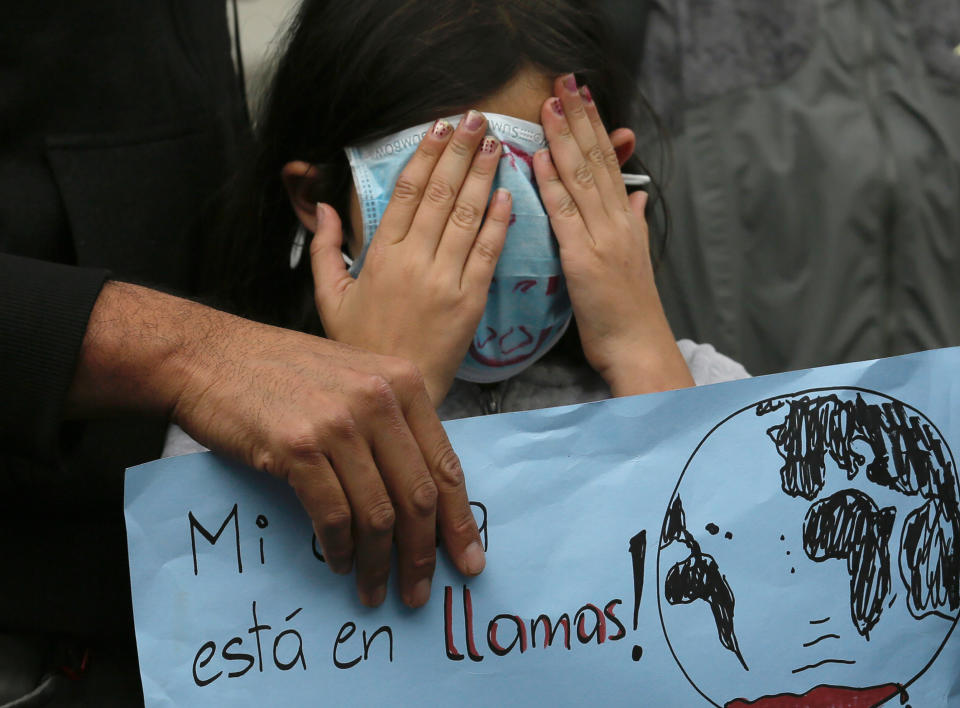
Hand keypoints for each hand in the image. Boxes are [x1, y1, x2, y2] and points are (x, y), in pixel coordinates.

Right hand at [68, 281, 485, 607]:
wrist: (210, 356)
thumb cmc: (282, 372)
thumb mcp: (355, 380)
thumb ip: (393, 423)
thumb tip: (421, 494)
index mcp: (403, 383)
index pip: (445, 465)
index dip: (459, 520)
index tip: (469, 562)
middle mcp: (379, 400)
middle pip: (418, 496)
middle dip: (423, 554)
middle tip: (419, 592)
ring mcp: (339, 423)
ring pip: (378, 513)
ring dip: (380, 562)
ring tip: (376, 590)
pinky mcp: (298, 447)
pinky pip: (333, 515)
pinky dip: (340, 549)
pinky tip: (340, 563)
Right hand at [310, 111, 511, 405]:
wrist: (395, 389)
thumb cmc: (360, 345)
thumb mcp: (329, 297)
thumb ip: (325, 249)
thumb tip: (326, 208)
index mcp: (379, 255)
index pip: (404, 192)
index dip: (424, 155)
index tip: (439, 128)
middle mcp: (413, 261)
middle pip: (439, 194)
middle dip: (460, 152)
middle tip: (476, 119)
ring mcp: (445, 280)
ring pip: (465, 216)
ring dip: (483, 175)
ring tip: (496, 143)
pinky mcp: (470, 301)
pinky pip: (487, 253)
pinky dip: (498, 222)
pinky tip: (508, 194)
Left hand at [532, 75, 693, 395]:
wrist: (640, 346)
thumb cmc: (630, 311)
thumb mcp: (636, 258)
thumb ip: (633, 223)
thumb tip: (636, 196)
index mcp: (627, 219)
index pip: (609, 162)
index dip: (595, 126)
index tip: (582, 96)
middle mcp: (618, 220)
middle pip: (597, 159)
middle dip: (580, 118)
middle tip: (566, 81)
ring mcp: (603, 236)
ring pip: (583, 178)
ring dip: (564, 138)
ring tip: (551, 103)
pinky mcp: (585, 258)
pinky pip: (566, 214)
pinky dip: (552, 183)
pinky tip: (539, 157)